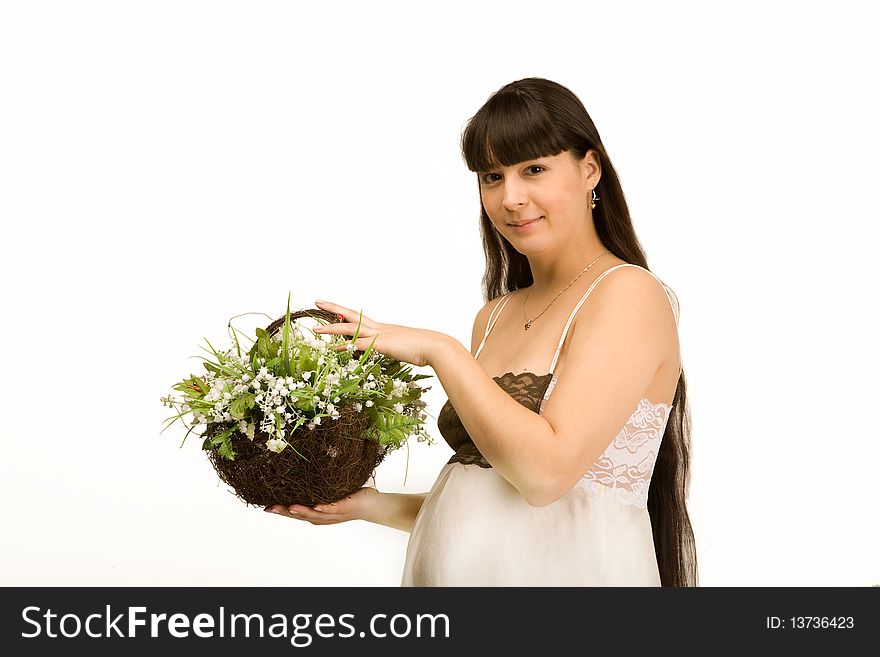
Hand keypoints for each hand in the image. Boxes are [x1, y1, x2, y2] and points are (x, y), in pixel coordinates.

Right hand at [264, 487, 379, 524]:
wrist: (373, 505)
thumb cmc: (350, 496)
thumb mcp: (329, 491)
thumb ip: (316, 486)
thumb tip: (304, 468)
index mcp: (316, 512)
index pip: (295, 512)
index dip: (280, 510)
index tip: (264, 507)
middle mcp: (322, 516)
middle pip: (300, 515)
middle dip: (284, 512)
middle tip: (269, 508)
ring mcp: (333, 514)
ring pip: (314, 514)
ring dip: (301, 511)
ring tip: (288, 507)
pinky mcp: (344, 508)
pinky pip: (333, 508)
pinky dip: (324, 508)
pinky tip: (316, 506)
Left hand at [310, 299, 445, 367]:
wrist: (436, 347)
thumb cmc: (424, 349)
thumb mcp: (404, 347)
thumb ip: (394, 348)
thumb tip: (391, 351)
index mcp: (384, 328)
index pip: (359, 318)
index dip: (345, 313)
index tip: (333, 308)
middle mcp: (379, 328)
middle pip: (350, 315)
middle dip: (333, 308)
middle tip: (317, 301)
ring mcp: (380, 335)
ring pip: (350, 329)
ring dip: (331, 328)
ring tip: (315, 329)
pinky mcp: (382, 344)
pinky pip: (358, 344)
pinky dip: (344, 345)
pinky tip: (332, 348)